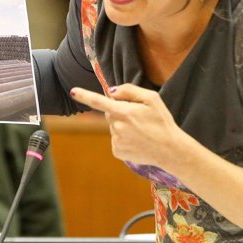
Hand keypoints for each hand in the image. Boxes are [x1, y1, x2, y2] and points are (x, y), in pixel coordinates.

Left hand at [70, 84, 184, 166]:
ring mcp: (116, 141)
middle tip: (139, 117)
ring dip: (123, 126)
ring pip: (113, 127)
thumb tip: (111, 92)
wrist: (170, 150)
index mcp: (124, 112)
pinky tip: (137, 140)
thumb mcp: (152, 99)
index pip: (99, 102)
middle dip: (119, 112)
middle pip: (110, 114)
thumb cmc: (162, 121)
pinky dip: (124, 138)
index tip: (73, 91)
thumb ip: (130, 91)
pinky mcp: (117, 152)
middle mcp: (117, 127)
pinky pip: (116, 139)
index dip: (84, 96)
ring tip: (141, 131)